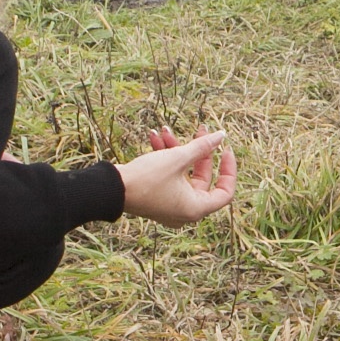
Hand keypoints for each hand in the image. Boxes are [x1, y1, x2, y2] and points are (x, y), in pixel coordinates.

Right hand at [118, 126, 236, 227]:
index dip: (229, 170)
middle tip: (199, 129)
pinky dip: (165, 158)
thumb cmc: (146, 178)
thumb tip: (221, 135)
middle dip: (198, 151)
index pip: (225, 192)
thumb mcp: (177, 158)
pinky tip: (154, 137)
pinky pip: (169, 176)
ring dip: (176, 149)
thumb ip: (202, 146)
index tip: (225, 149)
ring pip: (183, 173)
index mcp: (196, 208)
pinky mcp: (158, 198)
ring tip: (164, 129)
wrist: (110, 189)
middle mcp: (185, 211)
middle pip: (202, 178)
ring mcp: (171, 205)